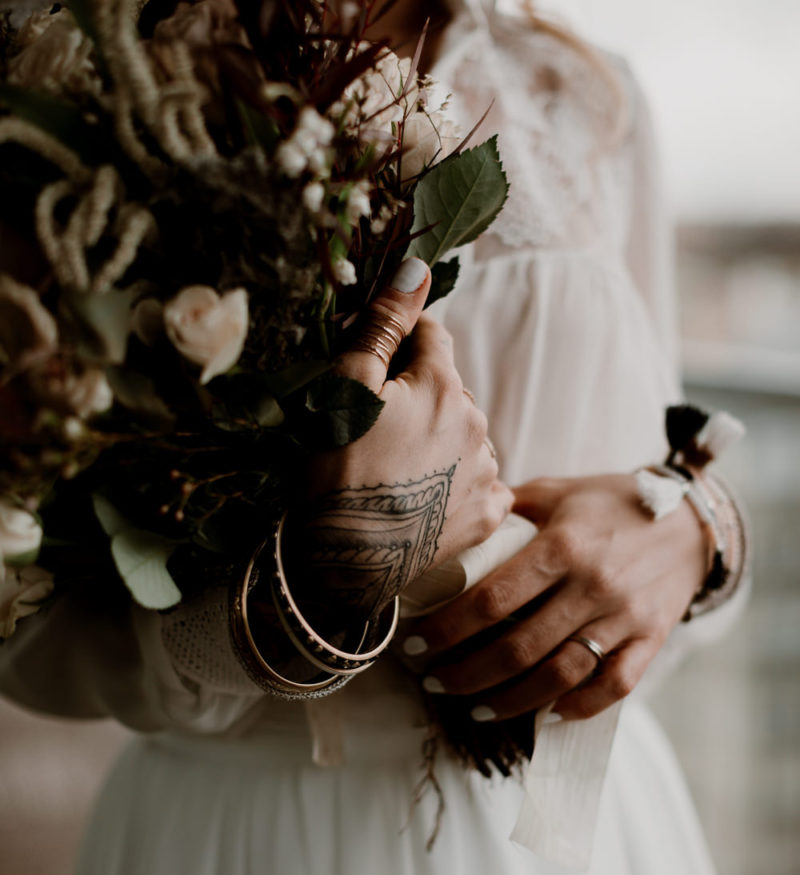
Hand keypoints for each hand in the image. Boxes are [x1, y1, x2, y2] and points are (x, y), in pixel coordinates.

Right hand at [288, 259, 511, 624]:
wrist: (345, 560)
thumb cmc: (336, 469)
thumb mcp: (346, 386)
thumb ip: (383, 323)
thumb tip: (415, 267)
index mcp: (445, 385)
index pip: (431, 336)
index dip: (397, 343)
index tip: (371, 366)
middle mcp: (478, 424)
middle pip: (450, 389)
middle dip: (419, 395)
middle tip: (375, 429)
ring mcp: (487, 473)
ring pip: (466, 436)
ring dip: (440, 440)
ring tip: (397, 470)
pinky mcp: (486, 517)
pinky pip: (481, 484)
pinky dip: (459, 484)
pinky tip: (426, 496)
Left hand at [404, 472, 709, 720]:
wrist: (693, 519)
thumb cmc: (612, 502)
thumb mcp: (558, 492)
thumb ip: (506, 506)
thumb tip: (451, 520)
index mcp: (563, 545)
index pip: (492, 599)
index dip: (448, 629)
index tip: (416, 645)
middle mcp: (593, 585)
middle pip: (518, 647)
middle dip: (466, 674)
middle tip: (434, 682)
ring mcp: (625, 617)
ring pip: (560, 676)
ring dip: (510, 701)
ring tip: (474, 708)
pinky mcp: (651, 640)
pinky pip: (613, 687)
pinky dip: (577, 708)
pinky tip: (544, 714)